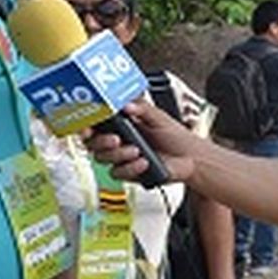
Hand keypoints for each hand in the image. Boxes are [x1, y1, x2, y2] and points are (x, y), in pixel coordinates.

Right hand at [85, 102, 202, 183]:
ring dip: (118, 155)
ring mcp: (123, 158)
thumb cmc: (177, 138)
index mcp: (123, 124)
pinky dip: (130, 168)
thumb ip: (142, 109)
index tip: (87, 127)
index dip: (86, 125)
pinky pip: (118, 173)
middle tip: (115, 139)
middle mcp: (119, 141)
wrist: (191, 160)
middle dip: (100, 141)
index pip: (96, 124)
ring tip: (137, 150)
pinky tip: (144, 162)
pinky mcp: (129, 173)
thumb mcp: (160, 117)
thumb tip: (126, 105)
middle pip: (93, 143)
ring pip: (103, 159)